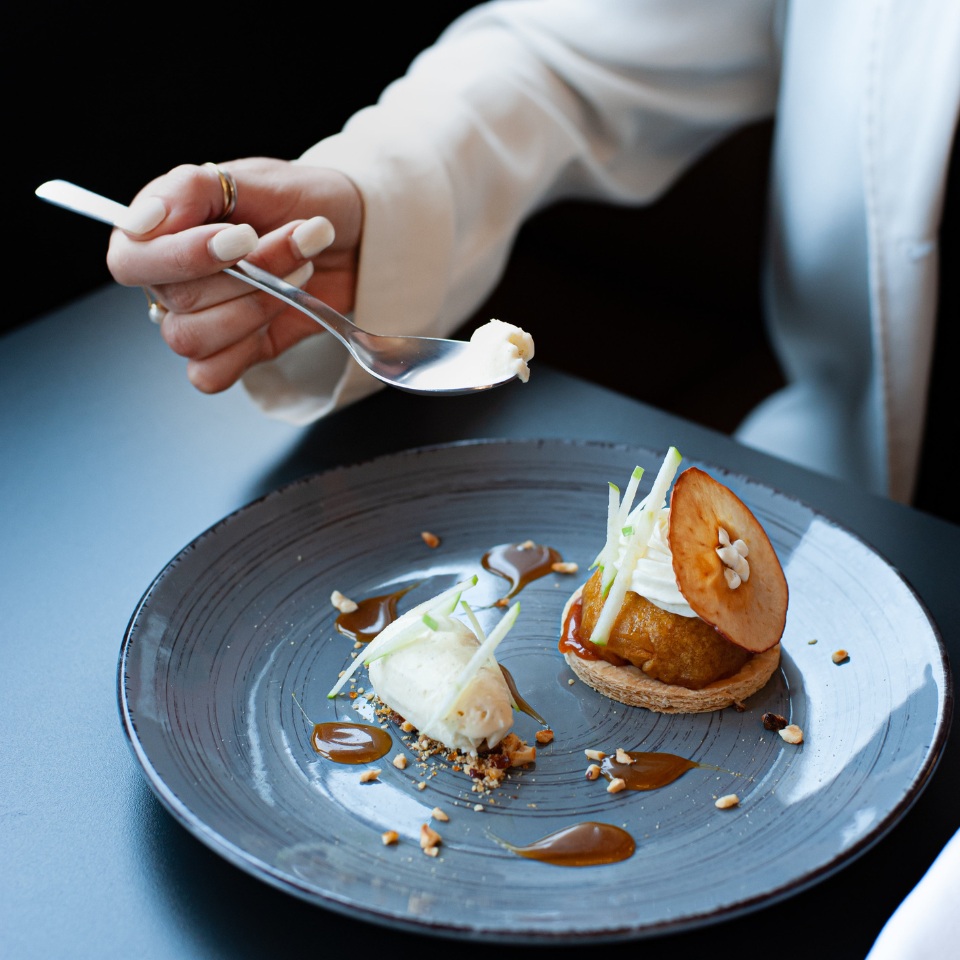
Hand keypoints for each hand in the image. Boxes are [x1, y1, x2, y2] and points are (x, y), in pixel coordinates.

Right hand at [106, 158, 362, 392]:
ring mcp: (199, 322)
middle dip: (249, 273)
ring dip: (257, 305)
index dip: (185, 257)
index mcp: (157, 234)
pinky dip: (247, 350)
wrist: (355, 235)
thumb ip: (189, 190)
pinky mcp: (232, 352)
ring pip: (194, 339)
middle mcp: (169, 282)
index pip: (131, 263)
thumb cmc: (298, 200)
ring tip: (300, 271)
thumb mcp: (249, 178)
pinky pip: (211, 375)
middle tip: (294, 240)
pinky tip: (279, 313)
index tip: (244, 238)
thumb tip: (141, 221)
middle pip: (178, 301)